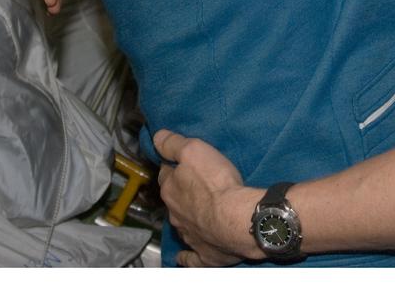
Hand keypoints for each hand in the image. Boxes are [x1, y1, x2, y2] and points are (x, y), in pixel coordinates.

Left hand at [153, 129, 262, 266]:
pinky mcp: (204, 254)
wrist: (238, 218)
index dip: (174, 168)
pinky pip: (191, 258)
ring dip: (187, 219)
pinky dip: (187, 256)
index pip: (165, 174)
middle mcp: (175, 214)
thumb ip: (173, 144)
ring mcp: (188, 236)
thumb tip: (156, 137)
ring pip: (182, 225)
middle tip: (197, 186)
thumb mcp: (194, 150)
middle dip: (181, 193)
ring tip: (201, 212)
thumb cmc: (217, 183)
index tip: (182, 164)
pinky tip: (186, 255)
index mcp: (170, 190)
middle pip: (174, 200)